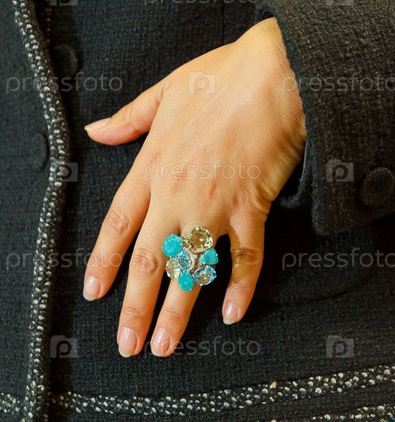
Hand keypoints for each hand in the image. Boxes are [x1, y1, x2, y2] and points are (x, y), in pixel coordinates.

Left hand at [83, 17, 305, 356]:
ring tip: (166, 346)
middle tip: (128, 344)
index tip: (95, 292)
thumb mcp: (163, 93)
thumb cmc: (218, 80)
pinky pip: (245, 255)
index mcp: (152, 167)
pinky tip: (232, 313)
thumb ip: (128, 120)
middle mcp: (178, 194)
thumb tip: (96, 131)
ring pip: (191, 268)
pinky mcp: (252, 208)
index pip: (119, 224)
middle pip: (150, 260)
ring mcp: (215, 205)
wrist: (273, 76)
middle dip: (136, 307)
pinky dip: (241, 285)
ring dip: (178, 310)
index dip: (104, 261)